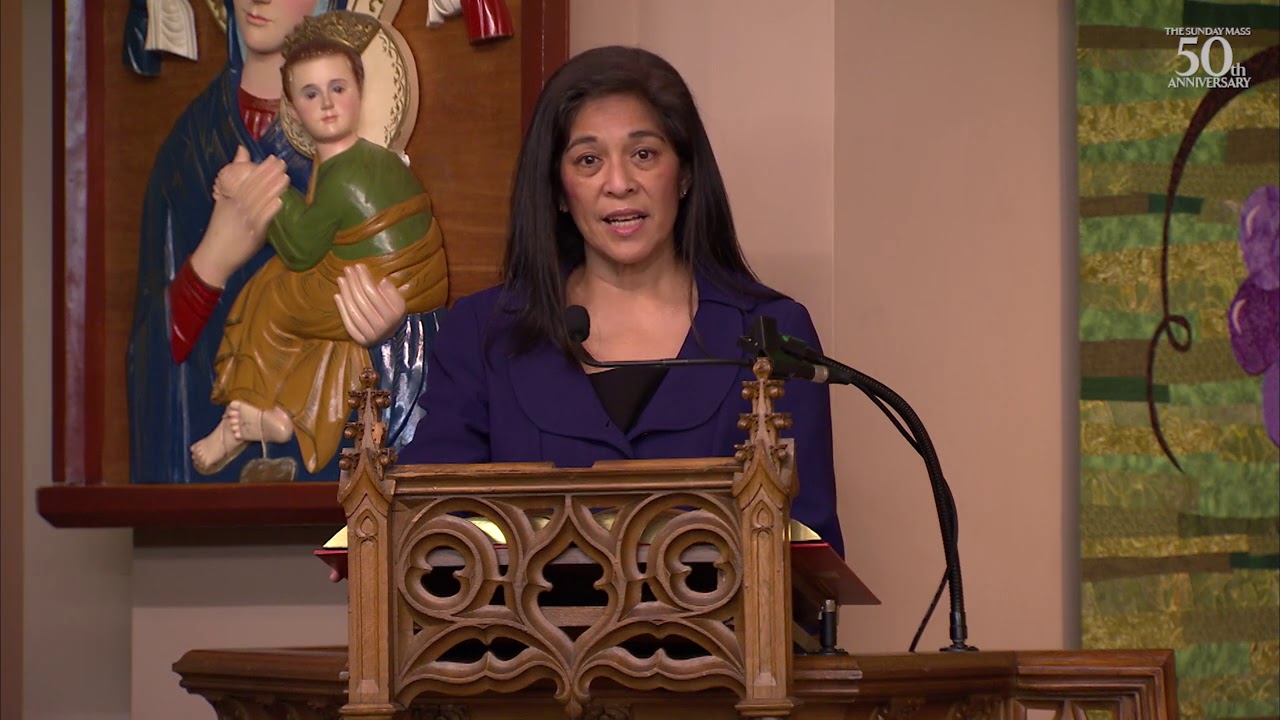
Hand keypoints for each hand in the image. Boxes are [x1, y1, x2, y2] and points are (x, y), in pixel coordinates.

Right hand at [190, 146, 288, 287]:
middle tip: (282, 163)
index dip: (261, 168)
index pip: (246, 180)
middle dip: (269, 174)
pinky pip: (261, 220)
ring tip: (285, 178)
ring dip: (273, 189)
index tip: (273, 158)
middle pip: (254, 187)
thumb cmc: (222, 229)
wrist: (214, 255)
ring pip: (259, 201)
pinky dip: (270, 210)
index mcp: (230, 198)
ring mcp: (244, 219)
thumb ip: (233, 181)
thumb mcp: (224, 203)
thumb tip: (241, 154)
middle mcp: (237, 206)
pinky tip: (279, 201)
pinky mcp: (250, 233)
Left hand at [335, 264, 408, 346]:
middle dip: (353, 282)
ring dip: (345, 293)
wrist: (393, 339)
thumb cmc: (395, 315)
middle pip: (361, 300)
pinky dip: (341, 308)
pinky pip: (348, 322)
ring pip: (353, 310)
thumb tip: (381, 282)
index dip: (364, 278)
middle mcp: (381, 327)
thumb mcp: (399, 302)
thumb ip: (392, 292)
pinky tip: (338, 295)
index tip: (358, 266)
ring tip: (341, 279)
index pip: (373, 293)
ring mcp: (370, 335)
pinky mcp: (361, 340)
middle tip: (347, 269)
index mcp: (393, 315)